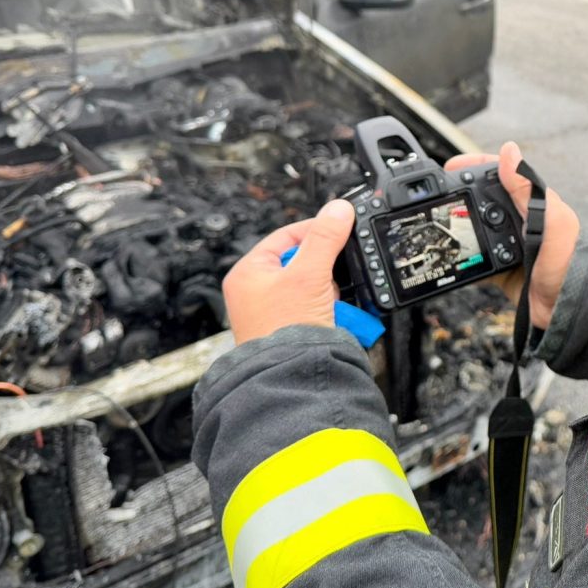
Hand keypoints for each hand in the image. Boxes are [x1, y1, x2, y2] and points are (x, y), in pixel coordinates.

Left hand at [222, 200, 355, 343]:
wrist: (289, 377)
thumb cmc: (283, 331)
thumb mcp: (309, 274)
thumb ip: (325, 238)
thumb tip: (338, 210)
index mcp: (248, 272)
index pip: (286, 236)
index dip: (315, 231)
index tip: (339, 228)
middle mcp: (255, 292)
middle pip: (302, 261)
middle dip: (325, 270)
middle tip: (331, 278)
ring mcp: (272, 313)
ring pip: (312, 285)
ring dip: (329, 291)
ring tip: (330, 303)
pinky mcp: (288, 329)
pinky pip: (315, 307)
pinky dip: (329, 308)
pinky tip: (333, 316)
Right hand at [445, 142, 578, 330]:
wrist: (569, 308)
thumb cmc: (569, 262)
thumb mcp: (550, 220)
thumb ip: (528, 188)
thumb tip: (509, 151)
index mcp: (533, 201)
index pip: (501, 174)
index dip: (476, 167)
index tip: (451, 167)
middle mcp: (520, 220)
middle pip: (483, 199)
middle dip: (459, 194)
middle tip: (436, 195)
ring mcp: (508, 244)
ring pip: (475, 228)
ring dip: (458, 225)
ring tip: (437, 221)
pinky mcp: (500, 268)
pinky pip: (474, 257)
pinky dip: (462, 256)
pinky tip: (451, 254)